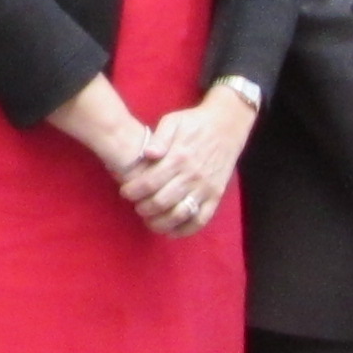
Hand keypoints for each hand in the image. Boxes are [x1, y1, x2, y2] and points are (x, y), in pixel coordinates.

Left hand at [117, 88, 255, 237]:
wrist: (227, 126)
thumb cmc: (195, 123)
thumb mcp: (174, 121)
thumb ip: (160, 137)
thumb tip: (148, 153)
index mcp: (179, 157)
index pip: (150, 182)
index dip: (133, 191)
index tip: (125, 192)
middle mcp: (193, 176)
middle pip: (162, 202)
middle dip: (143, 208)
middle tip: (136, 206)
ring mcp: (206, 188)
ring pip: (180, 214)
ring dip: (160, 222)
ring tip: (149, 220)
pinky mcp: (216, 195)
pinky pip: (201, 219)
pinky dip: (185, 230)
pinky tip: (171, 231)